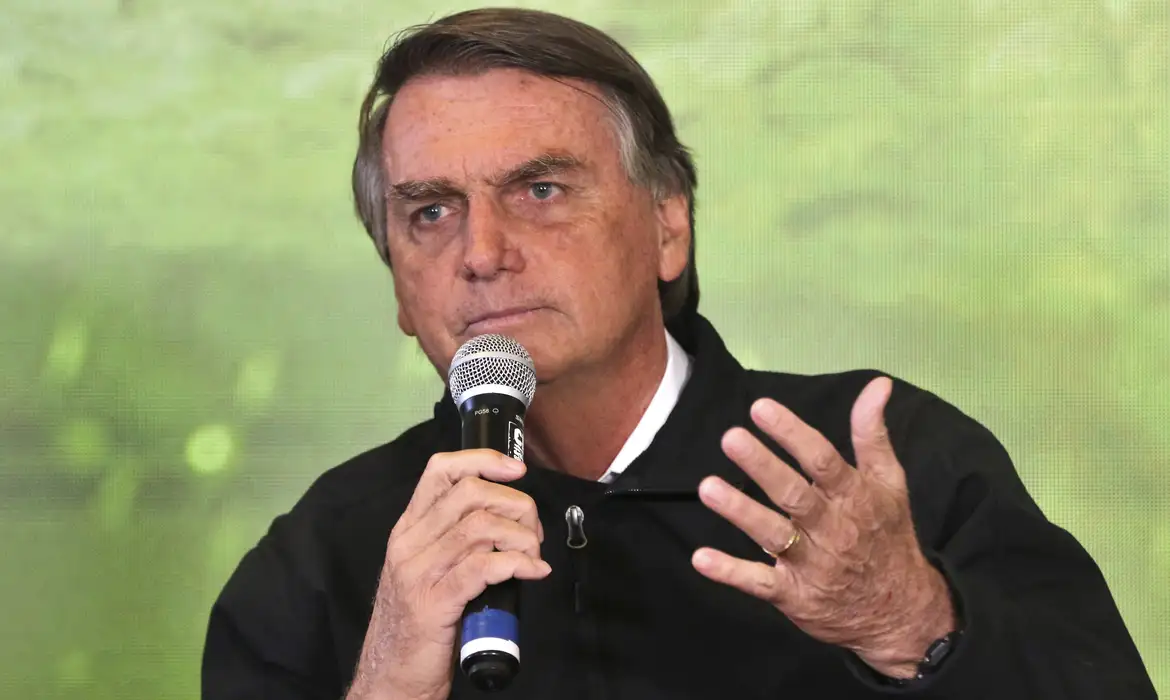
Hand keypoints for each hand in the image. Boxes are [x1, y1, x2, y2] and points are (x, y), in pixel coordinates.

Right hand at [347, 450, 549, 699]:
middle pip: (470, 494)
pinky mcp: (435, 603)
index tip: (516, 470)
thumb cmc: (418, 621)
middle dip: (514, 503)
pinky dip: (518, 563)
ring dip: (521, 536)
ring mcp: (420, 573)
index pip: (439, 471)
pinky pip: (484, 567)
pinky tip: (533, 571)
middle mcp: (410, 544)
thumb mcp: (427, 568)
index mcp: (408, 529)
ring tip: (533, 555)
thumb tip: (504, 516)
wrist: (392, 675)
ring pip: (481, 527)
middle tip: (532, 530)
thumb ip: (453, 539)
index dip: (483, 462)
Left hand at [692, 376, 955, 678]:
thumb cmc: (887, 536)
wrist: (902, 612)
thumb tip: (877, 385)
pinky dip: (731, 572)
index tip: (760, 408)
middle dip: (762, 466)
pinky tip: (701, 558)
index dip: (792, 433)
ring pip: (772, 536)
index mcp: (854, 497)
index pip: (822, 460)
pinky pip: (759, 583)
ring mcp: (811, 564)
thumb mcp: (890, 483)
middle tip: (731, 438)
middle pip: (794, 495)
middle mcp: (832, 529)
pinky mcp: (793, 595)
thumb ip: (872, 434)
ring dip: (740, 512)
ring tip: (708, 487)